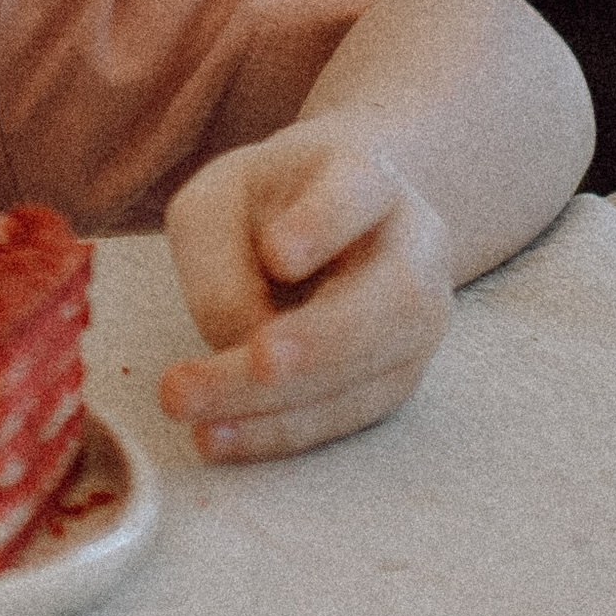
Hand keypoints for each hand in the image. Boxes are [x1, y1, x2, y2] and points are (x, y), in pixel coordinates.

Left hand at [158, 119, 453, 462]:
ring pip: (372, 370)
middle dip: (320, 341)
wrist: (324, 223)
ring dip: (282, 404)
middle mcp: (414, 248)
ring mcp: (418, 322)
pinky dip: (279, 432)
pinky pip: (346, 415)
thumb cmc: (260, 208)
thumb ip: (218, 263)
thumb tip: (237, 343)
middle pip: (391, 297)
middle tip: (252, 364)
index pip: (359, 189)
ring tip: (197, 418)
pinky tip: (217, 437)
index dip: (323, 223)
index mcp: (367, 177)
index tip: (278, 253)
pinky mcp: (395, 379)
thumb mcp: (216, 204)